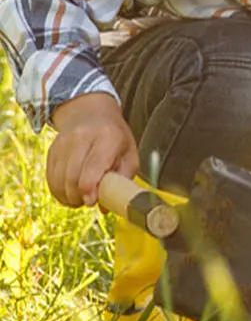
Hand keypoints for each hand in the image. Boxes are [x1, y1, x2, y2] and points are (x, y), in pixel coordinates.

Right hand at [46, 92, 140, 208]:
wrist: (90, 113)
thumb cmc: (115, 137)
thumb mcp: (129, 153)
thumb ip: (123, 179)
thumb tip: (106, 207)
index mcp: (107, 137)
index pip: (92, 169)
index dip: (90, 191)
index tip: (93, 202)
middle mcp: (81, 138)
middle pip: (72, 177)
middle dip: (79, 197)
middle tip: (89, 201)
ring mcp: (63, 143)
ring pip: (58, 180)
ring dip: (68, 197)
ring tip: (80, 199)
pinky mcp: (51, 150)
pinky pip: (50, 178)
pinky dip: (58, 191)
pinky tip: (69, 193)